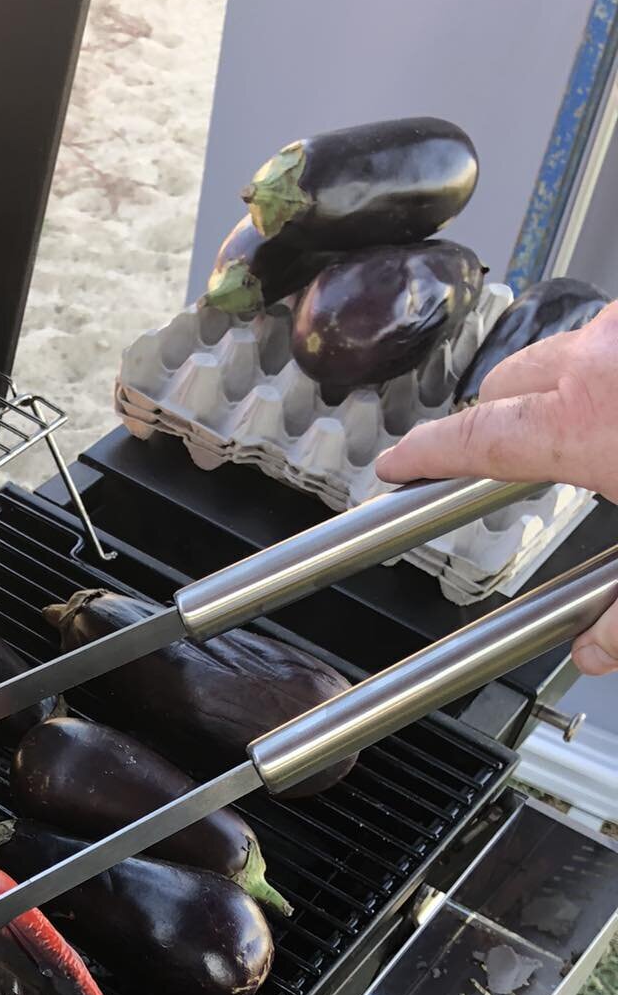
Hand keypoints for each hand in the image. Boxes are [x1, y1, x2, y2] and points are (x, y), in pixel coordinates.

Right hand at [376, 301, 617, 673]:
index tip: (398, 460)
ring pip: (576, 346)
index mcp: (584, 419)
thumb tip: (598, 648)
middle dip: (494, 415)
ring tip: (588, 432)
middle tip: (495, 457)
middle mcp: (609, 355)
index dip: (424, 453)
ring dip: (566, 385)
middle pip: (511, 378)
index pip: (473, 436)